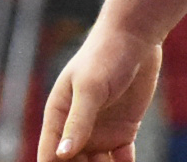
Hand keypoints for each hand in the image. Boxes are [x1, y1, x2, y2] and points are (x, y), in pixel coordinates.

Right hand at [36, 23, 160, 161]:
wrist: (136, 36)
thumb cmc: (105, 54)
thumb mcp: (90, 87)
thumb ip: (78, 121)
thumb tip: (61, 155)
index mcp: (58, 117)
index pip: (50, 155)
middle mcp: (77, 129)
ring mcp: (101, 131)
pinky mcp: (123, 130)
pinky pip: (121, 159)